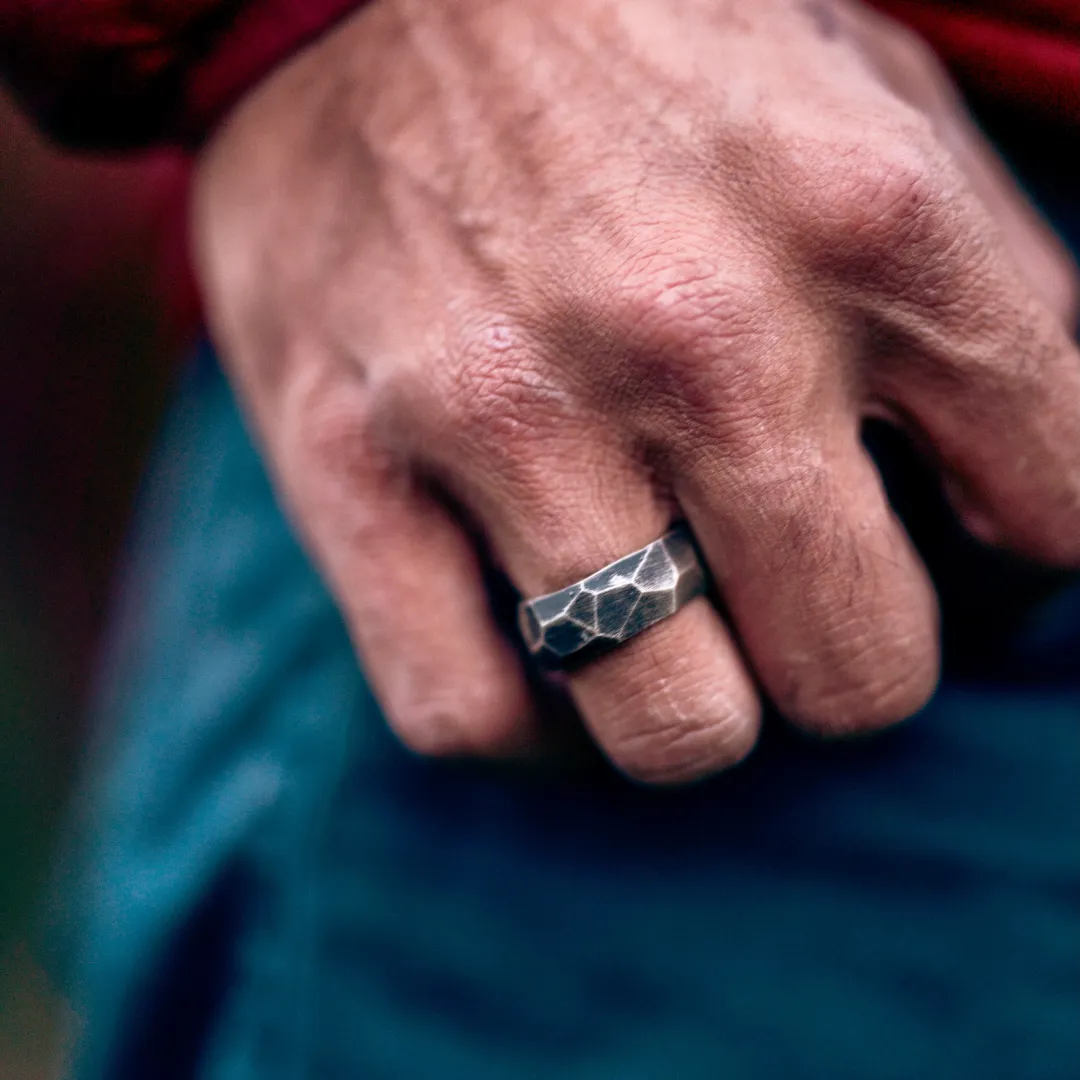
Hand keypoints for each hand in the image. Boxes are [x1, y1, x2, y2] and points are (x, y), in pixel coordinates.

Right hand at [193, 0, 1079, 781]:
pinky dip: (526, 733)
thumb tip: (1015, 477)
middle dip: (846, 659)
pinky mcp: (345, 463)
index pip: (1062, 513)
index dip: (1025, 559)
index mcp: (868, 223)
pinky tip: (539, 666)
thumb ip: (975, 282)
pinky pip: (462, 712)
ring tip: (663, 634)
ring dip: (692, 710)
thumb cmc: (637, 46)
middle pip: (860, 672)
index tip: (955, 539)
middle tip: (788, 591)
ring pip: (671, 727)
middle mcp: (697, 332)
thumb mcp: (863, 93)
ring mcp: (505, 411)